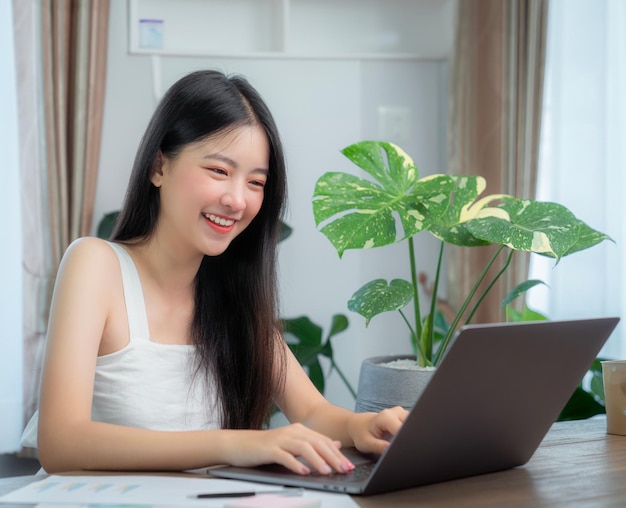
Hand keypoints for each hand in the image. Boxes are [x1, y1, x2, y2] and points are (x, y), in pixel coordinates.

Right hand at [223, 423, 354, 475]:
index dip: (338, 453)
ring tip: (327, 471)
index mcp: (299, 430)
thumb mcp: (292, 443)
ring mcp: (280, 439)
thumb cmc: (266, 447)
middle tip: (344, 469)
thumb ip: (313, 443)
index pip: (323, 441)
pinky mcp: (269, 449)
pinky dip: (295, 464)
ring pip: (303, 448)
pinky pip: (285, 456)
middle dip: (333, 457)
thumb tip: (335, 444)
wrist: (238, 444)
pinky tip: (304, 472)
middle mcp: (292, 432)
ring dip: (317, 460)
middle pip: (317, 443)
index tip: (349, 466)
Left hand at [348, 406, 408, 454]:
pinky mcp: (405, 417)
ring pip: (414, 426)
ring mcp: (402, 413)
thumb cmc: (362, 434)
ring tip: (398, 443)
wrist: (359, 426)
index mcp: (387, 417)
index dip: (404, 441)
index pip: (402, 430)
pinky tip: (401, 440)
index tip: (401, 450)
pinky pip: (412, 426)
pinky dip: (409, 434)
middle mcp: (396, 412)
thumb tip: (391, 449)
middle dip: (409, 439)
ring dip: (410, 436)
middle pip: (411, 426)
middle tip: (400, 448)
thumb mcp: (366, 443)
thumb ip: (379, 446)